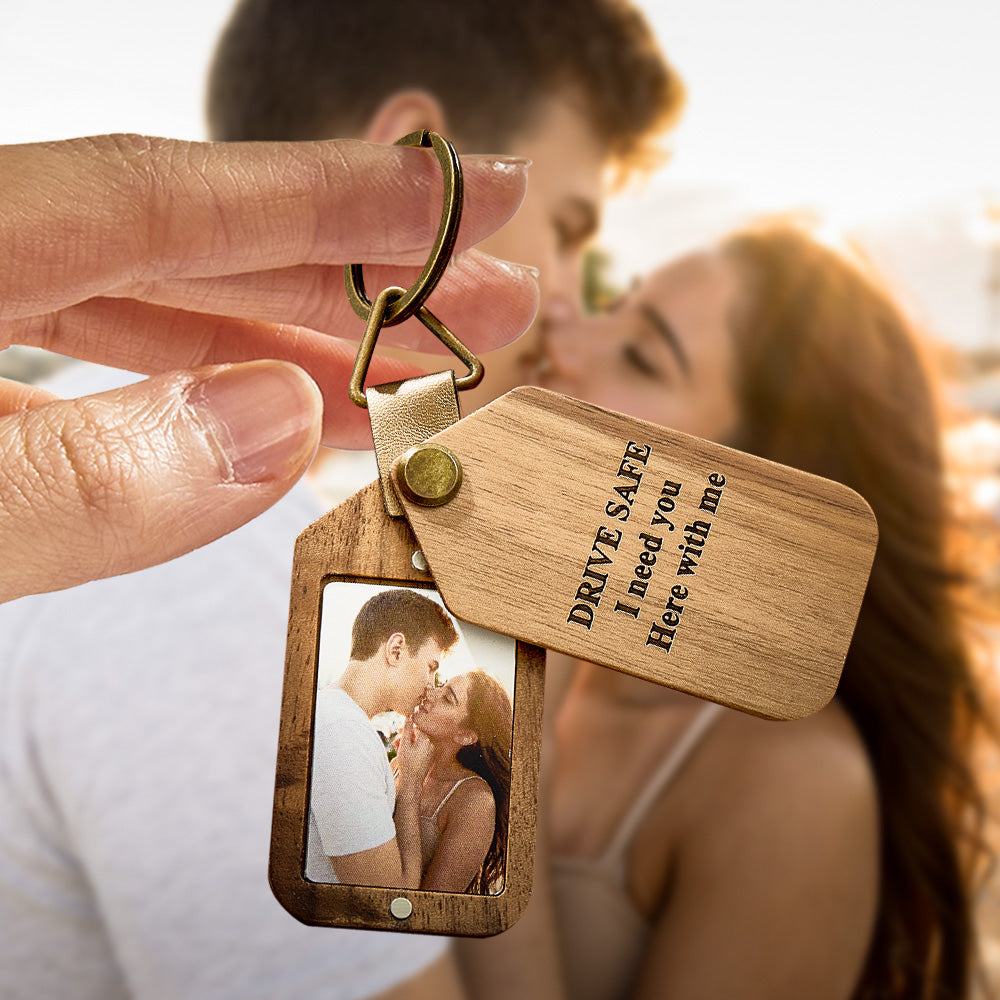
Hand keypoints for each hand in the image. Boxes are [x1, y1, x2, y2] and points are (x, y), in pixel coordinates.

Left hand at [0, 135, 535, 601]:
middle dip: (353, 278)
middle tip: (488, 304)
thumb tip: (277, 421)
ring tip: (406, 379)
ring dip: (291, 345)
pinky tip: (277, 429)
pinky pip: (96, 383)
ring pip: (146, 316)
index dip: (333, 197)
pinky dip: (194, 405)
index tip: (469, 198)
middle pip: (187, 248)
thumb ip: (91, 479)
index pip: (168, 197)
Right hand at [395, 715, 434, 788]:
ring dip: (407, 743)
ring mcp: (429, 752)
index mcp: (425, 740)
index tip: (398, 730)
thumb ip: (406, 729)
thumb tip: (409, 716)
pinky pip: (419, 750)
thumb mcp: (404, 744)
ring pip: (416, 743)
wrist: (412, 782)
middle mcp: (430, 745)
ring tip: (396, 747)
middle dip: (405, 737)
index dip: (406, 729)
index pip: (416, 728)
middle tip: (395, 741)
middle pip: (416, 736)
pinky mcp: (427, 758)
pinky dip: (411, 749)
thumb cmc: (407, 763)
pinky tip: (402, 753)